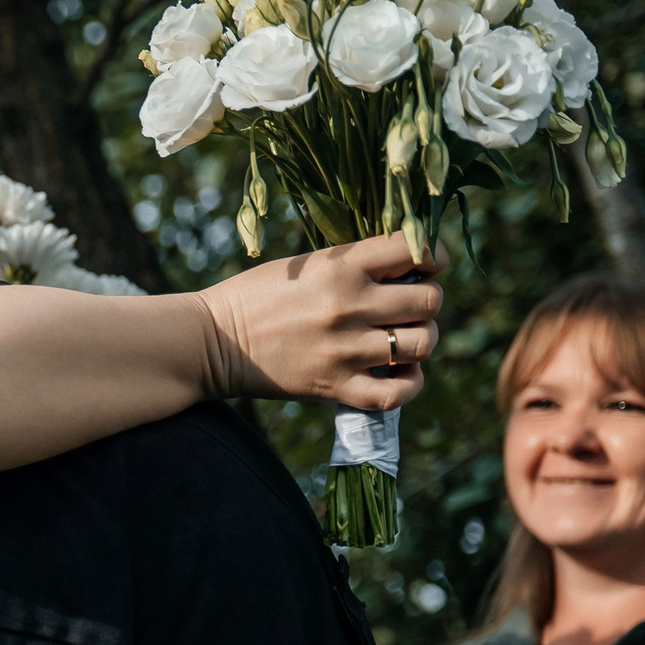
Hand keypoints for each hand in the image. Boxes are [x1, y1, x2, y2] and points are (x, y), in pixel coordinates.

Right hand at [197, 234, 442, 408]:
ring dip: (422, 340)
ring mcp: (344, 349)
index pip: (417, 250)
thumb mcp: (305, 263)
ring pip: (422, 344)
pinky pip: (396, 393)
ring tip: (403, 340)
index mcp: (340, 266)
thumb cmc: (256, 295)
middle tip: (408, 307)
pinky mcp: (333, 386)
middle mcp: (348, 305)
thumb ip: (355, 263)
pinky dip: (409, 385)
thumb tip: (411, 268)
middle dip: (427, 301)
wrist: (211, 341)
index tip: (426, 264)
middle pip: (430, 301)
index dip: (433, 256)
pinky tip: (400, 374)